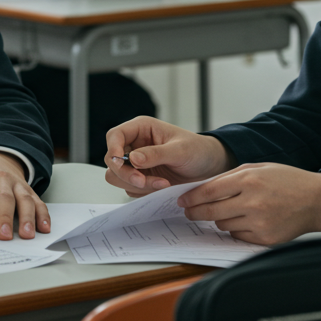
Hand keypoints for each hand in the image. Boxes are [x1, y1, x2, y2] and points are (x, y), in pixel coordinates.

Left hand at [0, 151, 49, 240]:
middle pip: (3, 197)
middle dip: (4, 217)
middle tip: (3, 237)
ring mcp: (15, 183)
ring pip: (24, 198)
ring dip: (27, 217)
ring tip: (28, 235)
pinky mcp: (27, 190)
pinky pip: (38, 201)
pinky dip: (43, 214)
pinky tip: (44, 228)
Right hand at [104, 116, 230, 195]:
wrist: (209, 167)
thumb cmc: (197, 150)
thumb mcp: (180, 150)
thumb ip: (156, 154)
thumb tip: (133, 158)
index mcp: (141, 129)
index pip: (115, 136)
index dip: (113, 148)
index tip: (121, 162)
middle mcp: (135, 145)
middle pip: (112, 160)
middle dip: (127, 173)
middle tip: (143, 181)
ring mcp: (136, 163)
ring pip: (118, 177)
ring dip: (137, 184)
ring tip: (162, 184)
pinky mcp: (141, 178)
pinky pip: (130, 188)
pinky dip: (144, 191)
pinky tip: (162, 187)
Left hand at [176, 162, 320, 244]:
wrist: (316, 200)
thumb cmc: (286, 180)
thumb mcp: (257, 167)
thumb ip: (230, 177)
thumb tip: (202, 189)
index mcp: (249, 180)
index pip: (209, 191)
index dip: (191, 198)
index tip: (182, 201)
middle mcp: (252, 202)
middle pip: (210, 212)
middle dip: (195, 212)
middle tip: (189, 212)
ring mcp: (259, 223)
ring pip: (222, 225)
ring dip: (219, 219)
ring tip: (227, 211)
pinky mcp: (264, 238)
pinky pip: (237, 236)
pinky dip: (235, 229)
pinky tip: (244, 220)